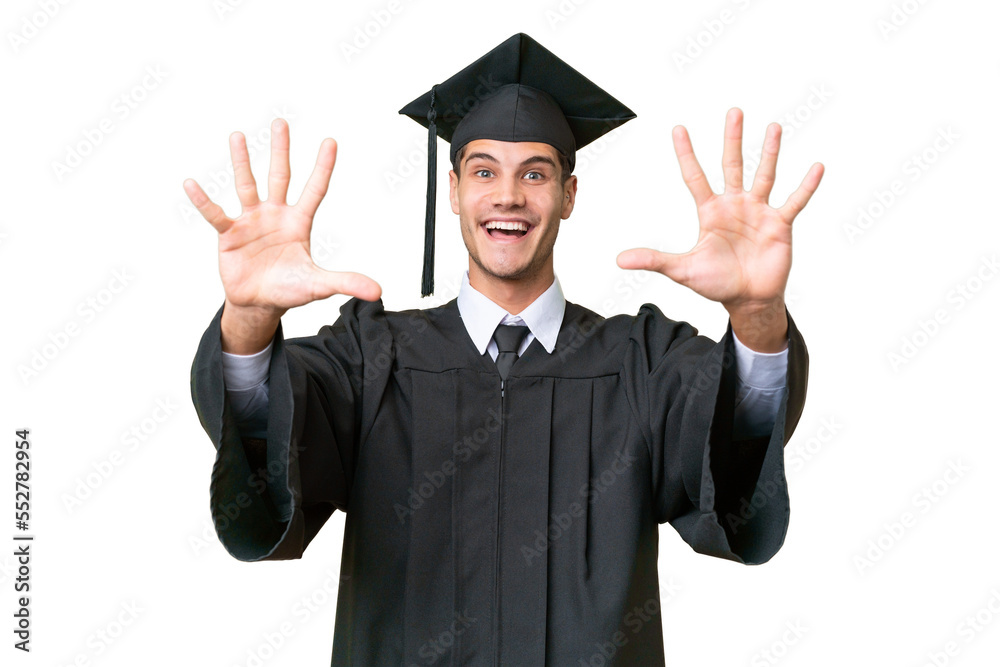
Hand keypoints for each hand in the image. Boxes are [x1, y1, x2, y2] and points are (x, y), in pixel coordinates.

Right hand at [183, 119, 380, 351]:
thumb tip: (377, 291)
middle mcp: (275, 214)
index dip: (323, 167)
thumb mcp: (319, 285)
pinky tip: (192, 184)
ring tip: (238, 135)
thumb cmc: (290, 289)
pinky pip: (215, 214)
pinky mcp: (229, 234)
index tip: (330, 141)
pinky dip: (203, 201)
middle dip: (282, 150)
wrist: (259, 303)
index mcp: (299, 222)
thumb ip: (346, 282)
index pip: (315, 189)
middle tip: (281, 122)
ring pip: (247, 185)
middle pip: (280, 175)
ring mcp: (251, 221)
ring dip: (242, 161)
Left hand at [616, 108, 822, 311]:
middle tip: (733, 111)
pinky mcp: (780, 224)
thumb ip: (654, 260)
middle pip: (732, 165)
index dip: (686, 154)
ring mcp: (759, 212)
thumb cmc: (716, 283)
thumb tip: (619, 260)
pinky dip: (806, 186)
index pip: (695, 176)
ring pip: (764, 175)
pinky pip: (795, 201)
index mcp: (710, 211)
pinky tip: (816, 167)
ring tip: (774, 127)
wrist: (748, 299)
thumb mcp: (682, 270)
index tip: (678, 129)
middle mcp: (734, 205)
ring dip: (769, 152)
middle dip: (732, 139)